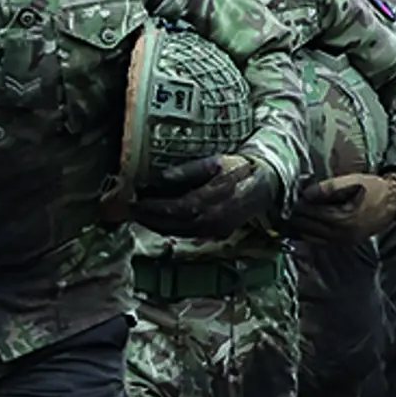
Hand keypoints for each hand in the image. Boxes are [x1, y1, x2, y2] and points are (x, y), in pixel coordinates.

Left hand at [135, 153, 280, 236]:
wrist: (266, 184)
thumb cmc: (240, 169)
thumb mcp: (215, 162)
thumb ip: (188, 171)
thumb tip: (161, 177)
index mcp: (207, 202)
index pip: (171, 208)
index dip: (150, 207)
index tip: (132, 201)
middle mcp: (208, 221)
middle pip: (170, 224)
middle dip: (147, 218)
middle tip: (129, 209)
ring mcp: (213, 230)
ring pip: (177, 232)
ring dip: (156, 225)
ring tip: (140, 215)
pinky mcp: (215, 233)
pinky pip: (186, 234)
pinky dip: (170, 228)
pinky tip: (160, 221)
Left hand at [288, 171, 395, 242]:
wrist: (394, 202)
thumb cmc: (373, 188)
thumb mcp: (352, 181)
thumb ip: (328, 188)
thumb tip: (306, 194)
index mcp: (343, 218)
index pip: (313, 214)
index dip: (300, 207)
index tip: (290, 201)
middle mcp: (342, 234)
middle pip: (311, 228)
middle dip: (298, 219)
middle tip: (286, 210)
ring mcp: (345, 241)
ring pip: (315, 237)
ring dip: (302, 229)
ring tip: (291, 219)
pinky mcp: (347, 243)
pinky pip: (323, 242)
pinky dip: (311, 236)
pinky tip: (304, 229)